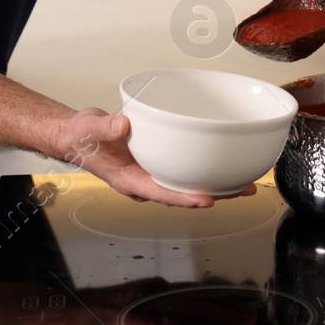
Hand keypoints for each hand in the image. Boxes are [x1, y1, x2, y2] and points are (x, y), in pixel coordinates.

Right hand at [52, 108, 254, 205]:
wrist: (78, 136)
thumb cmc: (83, 138)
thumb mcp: (90, 129)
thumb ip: (106, 127)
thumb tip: (123, 124)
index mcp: (130, 180)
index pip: (162, 193)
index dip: (184, 198)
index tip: (206, 199)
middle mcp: (146, 180)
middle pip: (184, 193)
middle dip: (215, 194)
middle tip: (245, 190)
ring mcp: (153, 172)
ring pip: (188, 183)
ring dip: (216, 184)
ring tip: (245, 181)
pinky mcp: (159, 161)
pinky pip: (184, 169)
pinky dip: (203, 168)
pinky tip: (222, 163)